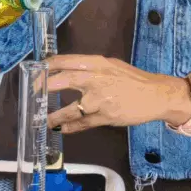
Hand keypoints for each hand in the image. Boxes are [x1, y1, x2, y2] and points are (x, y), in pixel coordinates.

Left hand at [46, 55, 190, 133]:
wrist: (156, 95)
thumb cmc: (132, 79)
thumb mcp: (111, 66)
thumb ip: (91, 68)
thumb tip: (67, 72)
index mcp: (97, 63)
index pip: (67, 61)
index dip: (48, 66)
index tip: (36, 71)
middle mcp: (97, 79)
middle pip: (64, 80)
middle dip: (45, 87)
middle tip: (34, 93)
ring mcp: (101, 99)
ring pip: (71, 108)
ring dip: (55, 116)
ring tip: (45, 120)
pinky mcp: (106, 116)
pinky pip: (84, 123)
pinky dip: (71, 127)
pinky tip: (63, 129)